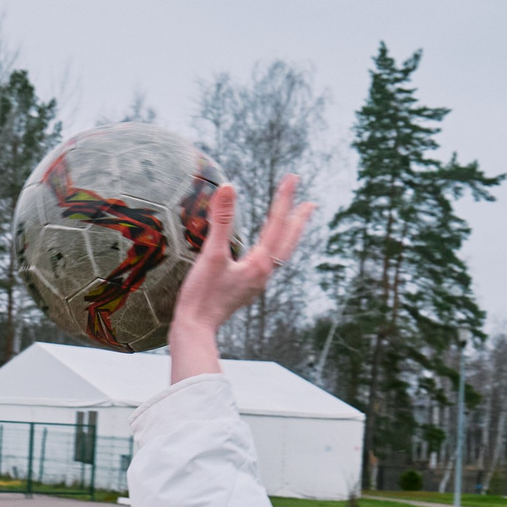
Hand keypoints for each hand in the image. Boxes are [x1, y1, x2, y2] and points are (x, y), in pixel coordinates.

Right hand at [167, 178, 315, 382]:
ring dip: (288, 236)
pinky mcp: (245, 288)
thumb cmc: (201, 295)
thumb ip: (222, 221)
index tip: (292, 178)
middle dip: (298, 221)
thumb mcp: (211, 255)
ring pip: (280, 253)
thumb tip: (229, 188)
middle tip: (311, 203)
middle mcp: (263, 274)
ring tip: (294, 224)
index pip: (276, 224)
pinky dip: (273, 249)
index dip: (284, 199)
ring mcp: (255, 282)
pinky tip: (265, 250)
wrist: (195, 329)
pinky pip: (267, 262)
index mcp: (259, 264)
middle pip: (288, 242)